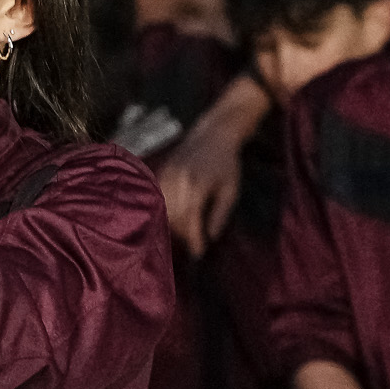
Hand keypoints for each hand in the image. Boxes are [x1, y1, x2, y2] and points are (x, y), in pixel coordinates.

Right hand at [157, 76, 268, 258]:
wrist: (213, 135)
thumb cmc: (227, 164)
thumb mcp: (230, 191)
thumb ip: (219, 215)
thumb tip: (211, 238)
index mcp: (196, 186)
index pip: (190, 220)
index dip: (194, 239)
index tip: (199, 253)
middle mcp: (178, 180)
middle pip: (173, 217)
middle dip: (182, 234)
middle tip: (193, 245)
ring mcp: (167, 174)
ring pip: (163, 208)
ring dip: (172, 223)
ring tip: (183, 233)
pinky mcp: (162, 171)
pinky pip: (159, 197)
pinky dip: (164, 209)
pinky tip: (173, 217)